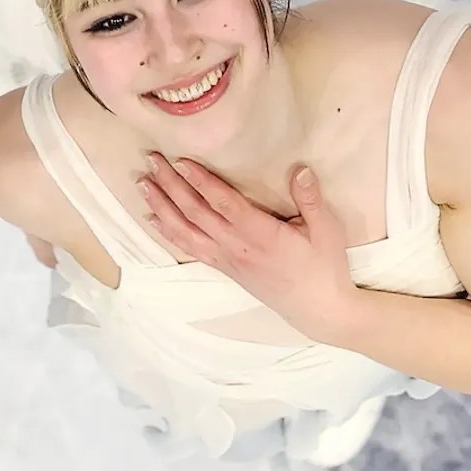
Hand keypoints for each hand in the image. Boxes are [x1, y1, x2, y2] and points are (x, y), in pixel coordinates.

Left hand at [139, 153, 357, 338]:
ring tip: (144, 185)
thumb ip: (311, 200)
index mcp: (261, 235)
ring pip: (185, 231)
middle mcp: (236, 247)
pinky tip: (155, 219)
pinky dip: (169, 232)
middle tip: (152, 161)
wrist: (317, 310)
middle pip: (195, 214)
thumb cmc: (324, 268)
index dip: (201, 182)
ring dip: (162, 207)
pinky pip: (190, 248)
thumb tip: (300, 169)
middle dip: (171, 186)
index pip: (224, 204)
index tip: (181, 161)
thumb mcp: (327, 231)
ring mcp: (227, 260)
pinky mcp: (225, 268)